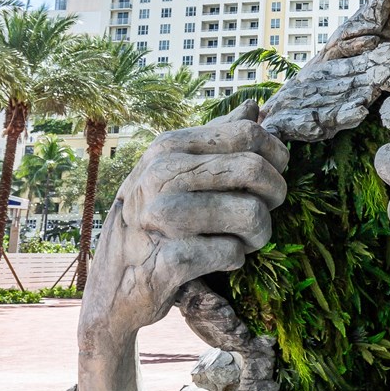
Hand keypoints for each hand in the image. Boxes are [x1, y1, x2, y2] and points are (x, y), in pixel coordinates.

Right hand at [77, 103, 287, 390]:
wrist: (113, 284)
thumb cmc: (154, 219)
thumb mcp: (175, 170)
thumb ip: (216, 137)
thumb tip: (255, 106)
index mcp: (169, 148)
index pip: (247, 133)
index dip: (276, 155)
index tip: (275, 174)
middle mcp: (162, 176)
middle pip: (256, 170)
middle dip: (275, 195)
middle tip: (264, 211)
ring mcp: (161, 219)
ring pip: (252, 214)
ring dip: (258, 233)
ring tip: (242, 239)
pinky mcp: (167, 262)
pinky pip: (232, 253)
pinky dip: (234, 259)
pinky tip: (217, 260)